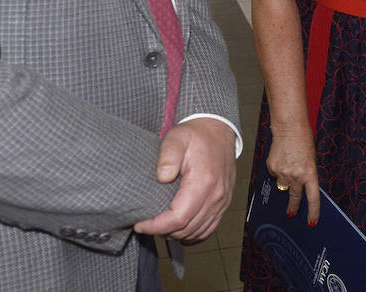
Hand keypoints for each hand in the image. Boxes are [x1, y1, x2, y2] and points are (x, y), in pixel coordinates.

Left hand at [132, 118, 236, 241]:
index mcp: (204, 182)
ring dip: (176, 234)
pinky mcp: (224, 203)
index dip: (157, 226)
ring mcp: (222, 202)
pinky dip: (193, 234)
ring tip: (160, 225)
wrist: (219, 130)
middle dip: (163, 231)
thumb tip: (162, 177)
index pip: (179, 218)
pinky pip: (209, 229)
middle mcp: (216, 196)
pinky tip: (179, 229)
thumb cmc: (197, 135)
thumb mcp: (177, 137)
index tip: (141, 224)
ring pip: (197, 232)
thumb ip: (168, 155)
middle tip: (146, 224)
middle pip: (187, 229)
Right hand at [266, 123, 319, 226]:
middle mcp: (296, 176)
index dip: (313, 212)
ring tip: (288, 163)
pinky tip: (281, 158)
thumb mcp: (311, 160)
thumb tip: (298, 187)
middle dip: (293, 206)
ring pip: (282, 184)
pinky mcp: (272, 167)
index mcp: (309, 174)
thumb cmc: (303, 141)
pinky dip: (277, 169)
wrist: (289, 128)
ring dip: (284, 179)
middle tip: (291, 213)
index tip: (312, 222)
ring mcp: (282, 173)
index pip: (313, 198)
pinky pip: (274, 174)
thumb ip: (306, 174)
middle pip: (294, 197)